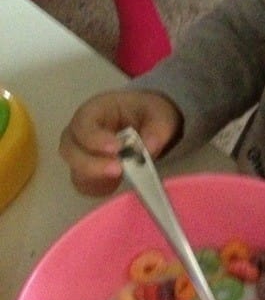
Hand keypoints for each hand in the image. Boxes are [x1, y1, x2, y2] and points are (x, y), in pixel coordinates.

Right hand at [59, 90, 182, 195]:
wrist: (147, 124)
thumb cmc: (146, 113)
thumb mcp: (159, 113)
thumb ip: (157, 128)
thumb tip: (149, 147)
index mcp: (94, 111)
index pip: (83, 124)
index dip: (95, 138)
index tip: (117, 148)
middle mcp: (80, 133)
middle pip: (70, 150)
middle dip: (91, 163)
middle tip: (118, 169)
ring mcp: (81, 155)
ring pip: (76, 170)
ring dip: (95, 178)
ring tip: (119, 179)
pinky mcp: (88, 174)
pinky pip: (86, 185)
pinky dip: (98, 188)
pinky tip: (116, 185)